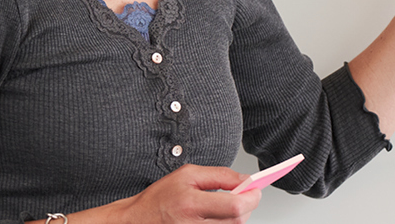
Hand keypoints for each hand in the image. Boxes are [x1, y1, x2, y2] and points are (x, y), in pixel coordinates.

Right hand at [75, 165, 259, 223]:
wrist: (139, 221)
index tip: (256, 188)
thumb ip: (219, 175)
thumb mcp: (187, 175)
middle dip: (247, 204)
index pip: (235, 206)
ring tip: (222, 205)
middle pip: (239, 219)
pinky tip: (216, 215)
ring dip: (237, 215)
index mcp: (191, 205)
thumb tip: (246, 180)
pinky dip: (227, 223)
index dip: (252, 196)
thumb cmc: (160, 198)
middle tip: (242, 193)